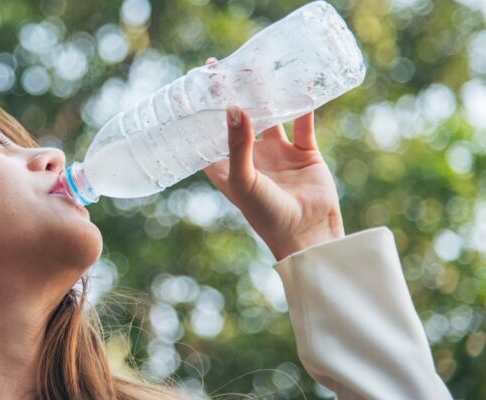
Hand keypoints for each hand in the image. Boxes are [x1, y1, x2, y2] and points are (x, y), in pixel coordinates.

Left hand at [202, 58, 344, 260]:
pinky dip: (303, 104)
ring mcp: (277, 155)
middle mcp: (250, 158)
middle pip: (237, 119)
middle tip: (222, 67)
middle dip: (230, 95)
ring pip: (269, 116)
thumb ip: (237, 144)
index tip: (189, 87)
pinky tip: (301, 82)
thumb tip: (232, 106)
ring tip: (257, 67)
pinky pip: (303, 123)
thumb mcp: (244, 179)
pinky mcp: (304, 154)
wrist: (308, 235)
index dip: (198, 113)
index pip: (207, 135)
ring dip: (265, 95)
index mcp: (227, 168)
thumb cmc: (266, 215)